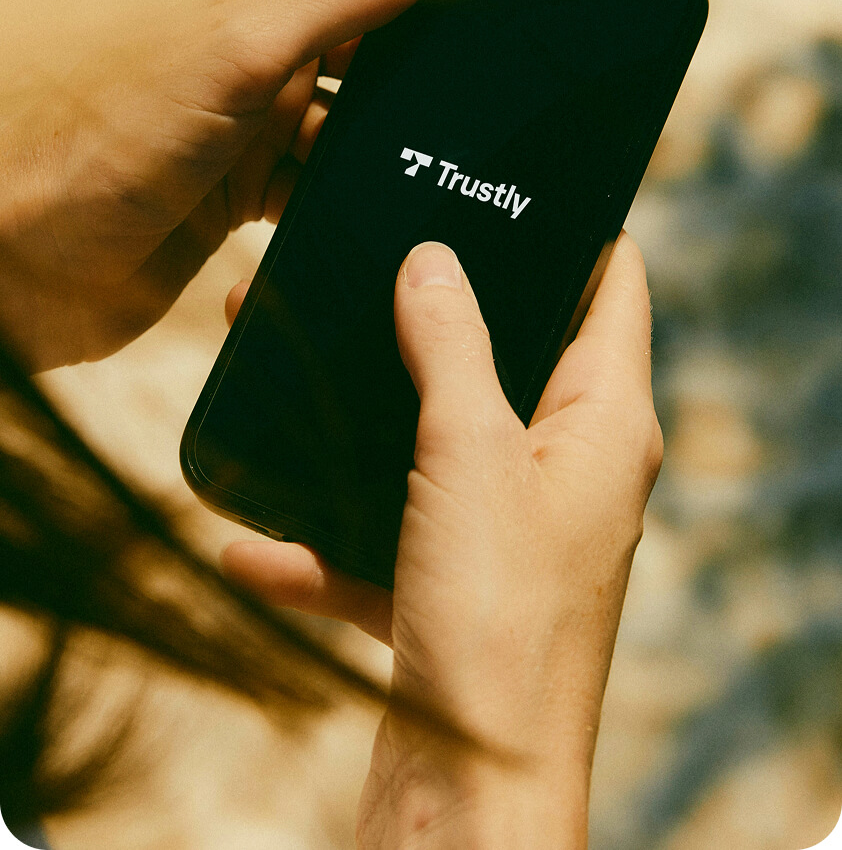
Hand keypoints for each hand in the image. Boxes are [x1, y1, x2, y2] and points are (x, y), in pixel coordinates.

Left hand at [0, 0, 451, 367]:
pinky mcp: (248, 199)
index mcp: (250, 15)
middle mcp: (256, 72)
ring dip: (375, 156)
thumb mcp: (239, 53)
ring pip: (347, 139)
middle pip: (359, 68)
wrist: (43, 264)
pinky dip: (341, 204)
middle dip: (407, 90)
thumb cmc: (113, 145)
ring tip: (424, 173)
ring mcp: (253, 138)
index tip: (483, 13)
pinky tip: (367, 216)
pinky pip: (318, 194)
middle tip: (467, 112)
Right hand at [224, 233, 662, 847]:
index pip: (611, 289)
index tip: (513, 188)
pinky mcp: (454, 587)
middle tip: (373, 259)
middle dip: (436, 313)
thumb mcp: (468, 455)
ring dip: (365, 413)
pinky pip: (387, 539)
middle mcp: (565, 470)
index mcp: (603, 424)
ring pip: (434, 441)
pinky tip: (253, 539)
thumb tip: (433, 264)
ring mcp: (508, 530)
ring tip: (292, 356)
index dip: (574, 230)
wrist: (471, 790)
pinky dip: (327, 540)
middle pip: (509, 355)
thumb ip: (452, 349)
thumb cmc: (498, 620)